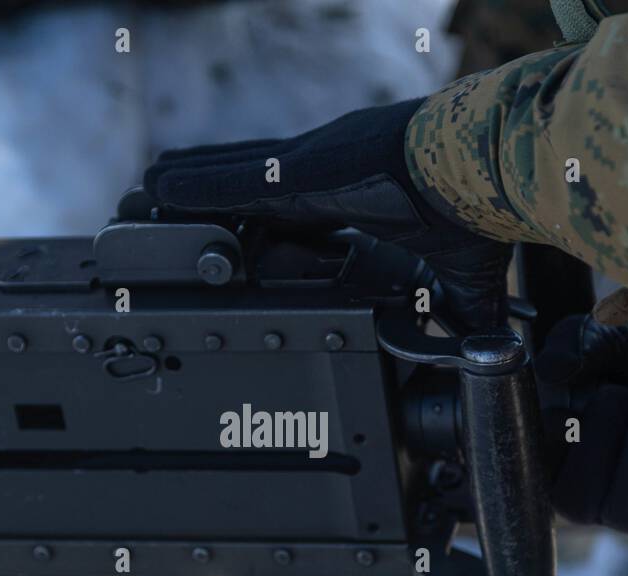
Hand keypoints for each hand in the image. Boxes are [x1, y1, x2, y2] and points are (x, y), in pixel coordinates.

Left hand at [144, 99, 512, 332]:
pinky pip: (229, 180)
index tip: (231, 236)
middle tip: (161, 214)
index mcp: (352, 204)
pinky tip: (157, 187)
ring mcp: (304, 171)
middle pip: (244, 196)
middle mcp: (320, 182)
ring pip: (226, 183)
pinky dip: (192, 187)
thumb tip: (488, 353)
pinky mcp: (295, 169)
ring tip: (139, 200)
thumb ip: (459, 314)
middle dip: (202, 207)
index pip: (291, 215)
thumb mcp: (458, 279)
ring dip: (182, 195)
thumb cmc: (474, 210)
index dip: (256, 225)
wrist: (480, 174)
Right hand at [538, 313, 627, 546]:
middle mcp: (595, 503)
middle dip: (602, 439)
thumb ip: (574, 345)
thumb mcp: (609, 338)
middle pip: (578, 505)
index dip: (553, 437)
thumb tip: (554, 369)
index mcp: (557, 466)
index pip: (533, 478)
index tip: (570, 404)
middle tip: (625, 397)